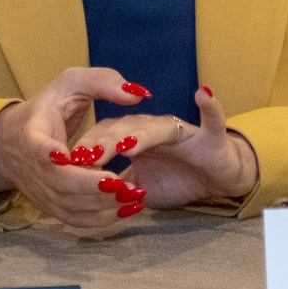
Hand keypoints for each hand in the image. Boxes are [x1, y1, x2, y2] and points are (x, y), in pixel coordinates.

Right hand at [0, 66, 159, 229]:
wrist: (11, 142)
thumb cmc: (48, 107)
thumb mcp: (71, 83)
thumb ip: (103, 82)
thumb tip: (137, 94)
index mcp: (32, 134)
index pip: (38, 147)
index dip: (50, 155)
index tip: (68, 156)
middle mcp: (32, 168)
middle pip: (60, 184)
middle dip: (92, 187)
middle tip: (125, 184)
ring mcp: (40, 190)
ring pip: (69, 207)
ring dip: (102, 205)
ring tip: (134, 196)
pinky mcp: (49, 206)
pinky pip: (74, 219)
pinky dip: (100, 219)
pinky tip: (125, 210)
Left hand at [93, 84, 259, 209]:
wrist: (219, 178)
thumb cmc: (177, 180)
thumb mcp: (139, 186)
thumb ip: (116, 185)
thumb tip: (82, 193)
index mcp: (137, 138)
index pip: (107, 135)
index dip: (89, 146)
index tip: (68, 161)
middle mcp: (157, 129)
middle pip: (127, 128)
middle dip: (105, 142)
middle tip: (86, 157)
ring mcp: (184, 131)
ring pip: (159, 126)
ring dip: (142, 133)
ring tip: (126, 144)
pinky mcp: (213, 137)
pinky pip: (213, 120)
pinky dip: (210, 107)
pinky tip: (202, 95)